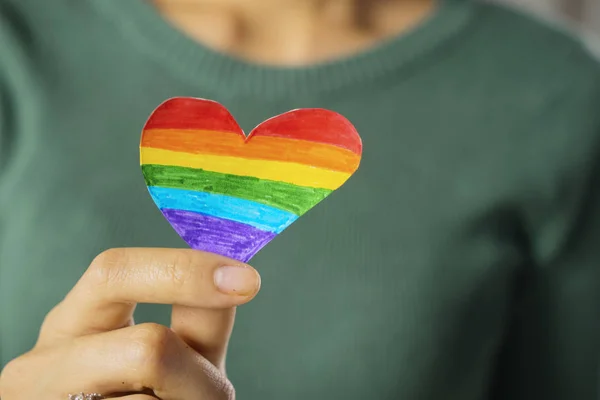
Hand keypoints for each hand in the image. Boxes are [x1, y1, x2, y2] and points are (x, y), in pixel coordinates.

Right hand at [0, 248, 260, 398]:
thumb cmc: (141, 396)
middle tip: (204, 396)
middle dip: (197, 379)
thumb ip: (197, 317)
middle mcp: (45, 361)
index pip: (116, 272)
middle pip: (148, 348)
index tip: (247, 281)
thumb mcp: (171, 353)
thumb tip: (237, 274)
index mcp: (74, 322)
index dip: (186, 271)